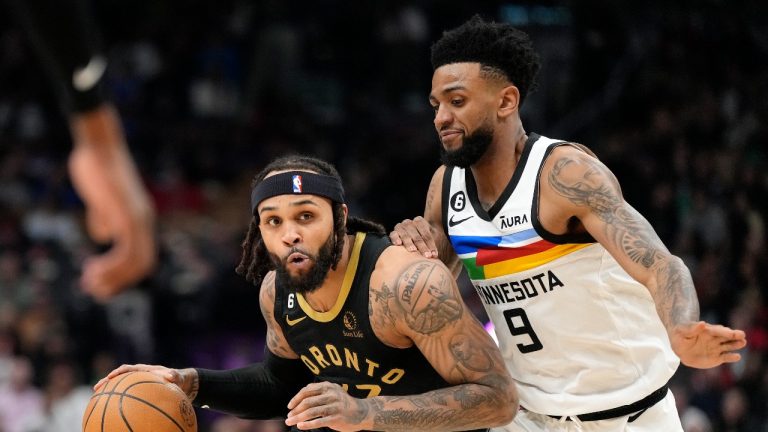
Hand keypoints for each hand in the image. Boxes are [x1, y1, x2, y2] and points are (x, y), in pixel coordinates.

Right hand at [68, 106, 156, 300]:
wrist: (99, 146)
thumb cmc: (97, 169)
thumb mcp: (101, 199)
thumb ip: (104, 216)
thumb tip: (104, 235)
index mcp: (140, 219)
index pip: (143, 258)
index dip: (124, 275)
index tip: (99, 280)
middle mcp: (145, 221)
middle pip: (144, 265)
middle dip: (120, 283)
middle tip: (94, 289)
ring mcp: (138, 219)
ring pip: (137, 262)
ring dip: (114, 278)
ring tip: (90, 282)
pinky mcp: (127, 215)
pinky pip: (127, 250)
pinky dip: (112, 266)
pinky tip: (93, 268)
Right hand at [93, 363, 198, 399]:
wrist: (180, 383)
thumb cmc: (178, 379)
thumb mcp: (177, 377)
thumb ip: (174, 375)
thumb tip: (171, 375)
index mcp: (144, 370)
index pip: (128, 369)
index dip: (118, 372)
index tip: (110, 377)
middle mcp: (138, 375)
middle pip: (119, 377)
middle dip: (106, 381)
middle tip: (96, 388)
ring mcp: (137, 383)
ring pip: (120, 386)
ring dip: (109, 391)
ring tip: (97, 399)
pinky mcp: (138, 391)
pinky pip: (126, 396)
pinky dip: (119, 401)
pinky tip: (113, 411)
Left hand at [285, 382, 371, 430]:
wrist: (362, 412)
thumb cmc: (343, 403)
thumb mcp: (333, 392)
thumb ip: (319, 392)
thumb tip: (299, 397)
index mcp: (328, 386)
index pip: (307, 390)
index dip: (296, 398)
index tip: (289, 406)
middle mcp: (331, 395)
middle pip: (307, 402)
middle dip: (295, 410)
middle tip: (288, 417)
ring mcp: (334, 406)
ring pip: (311, 412)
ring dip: (298, 418)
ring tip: (290, 422)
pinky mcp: (337, 418)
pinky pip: (319, 421)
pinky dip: (308, 424)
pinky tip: (300, 426)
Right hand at [390, 216, 437, 257]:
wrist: (412, 242)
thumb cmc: (424, 242)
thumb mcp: (431, 240)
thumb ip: (432, 245)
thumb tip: (435, 255)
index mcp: (420, 222)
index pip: (426, 234)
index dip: (431, 245)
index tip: (434, 255)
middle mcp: (409, 223)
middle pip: (417, 235)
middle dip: (422, 246)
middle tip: (427, 256)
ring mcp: (400, 227)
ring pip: (406, 235)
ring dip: (409, 243)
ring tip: (413, 250)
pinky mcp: (393, 233)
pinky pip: (393, 234)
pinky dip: (395, 238)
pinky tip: (398, 244)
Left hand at [670, 321, 746, 368]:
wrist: (680, 348)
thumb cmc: (681, 336)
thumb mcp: (683, 331)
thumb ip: (693, 328)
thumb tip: (702, 323)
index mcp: (707, 331)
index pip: (717, 330)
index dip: (724, 331)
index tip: (730, 332)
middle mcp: (715, 338)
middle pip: (727, 336)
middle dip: (735, 335)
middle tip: (742, 335)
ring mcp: (717, 348)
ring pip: (729, 346)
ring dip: (736, 344)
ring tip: (743, 342)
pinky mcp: (717, 358)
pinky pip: (726, 357)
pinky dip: (732, 357)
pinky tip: (737, 356)